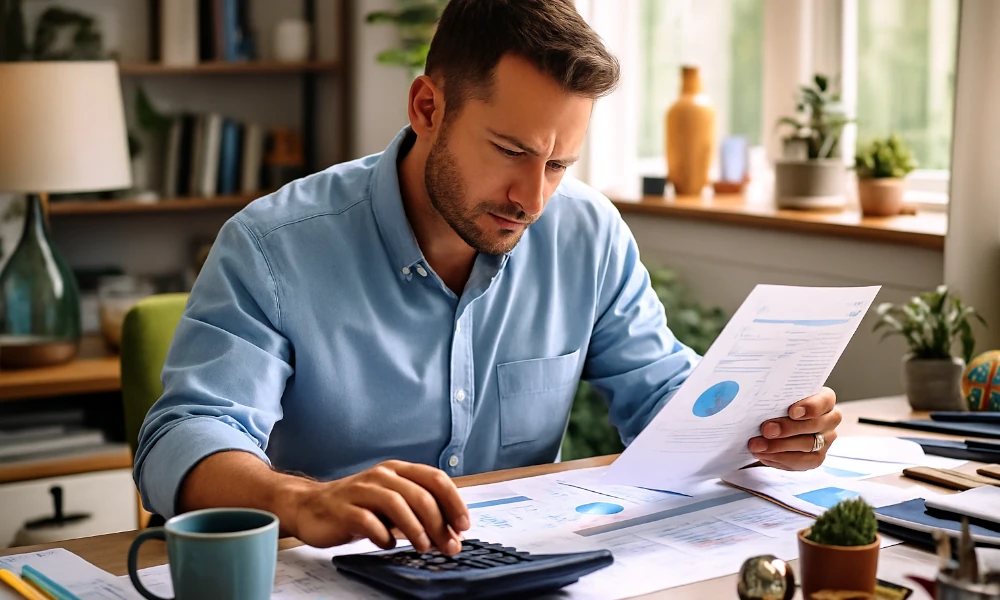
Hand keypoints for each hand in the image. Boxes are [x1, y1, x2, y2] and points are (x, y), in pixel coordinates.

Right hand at [286, 460, 469, 554]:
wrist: (311, 507)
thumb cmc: (358, 506)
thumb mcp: (393, 504)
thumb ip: (419, 513)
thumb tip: (452, 533)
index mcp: (398, 470)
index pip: (435, 479)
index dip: (454, 502)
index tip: (464, 526)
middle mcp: (382, 475)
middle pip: (420, 495)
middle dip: (439, 523)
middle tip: (449, 546)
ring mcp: (361, 490)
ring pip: (397, 504)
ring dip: (416, 529)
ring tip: (424, 548)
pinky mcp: (343, 509)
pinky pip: (368, 521)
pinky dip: (383, 536)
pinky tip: (388, 545)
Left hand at [747, 387, 840, 470]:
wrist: (772, 428)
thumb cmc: (777, 406)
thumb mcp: (777, 398)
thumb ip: (775, 397)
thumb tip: (757, 397)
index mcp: (824, 399)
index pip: (824, 400)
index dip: (810, 407)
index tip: (792, 412)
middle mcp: (829, 420)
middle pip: (815, 425)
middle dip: (788, 428)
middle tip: (766, 430)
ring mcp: (825, 440)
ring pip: (807, 444)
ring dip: (779, 446)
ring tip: (757, 445)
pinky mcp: (817, 458)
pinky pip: (802, 461)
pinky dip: (780, 458)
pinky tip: (764, 455)